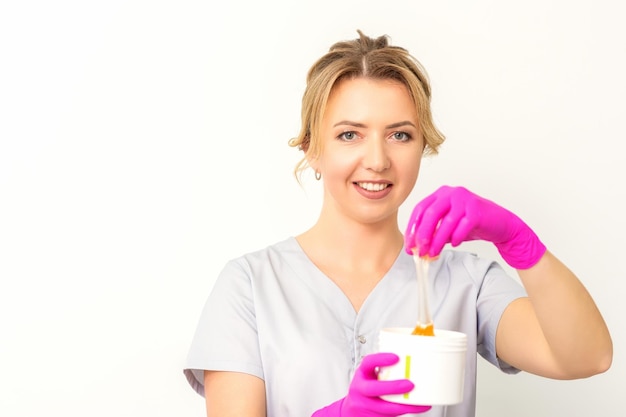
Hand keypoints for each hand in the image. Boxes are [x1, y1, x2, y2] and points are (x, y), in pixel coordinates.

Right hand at [312, 353, 430, 416]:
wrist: (353, 410)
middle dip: (392, 387)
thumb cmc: (366, 388)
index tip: (396, 357)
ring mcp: (366, 404)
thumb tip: (413, 357)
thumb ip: (385, 369)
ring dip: (403, 405)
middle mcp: (361, 389)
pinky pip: (390, 416)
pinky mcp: (373, 416)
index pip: (368, 363)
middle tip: (409, 384)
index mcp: (363, 373)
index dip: (381, 359)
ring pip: (384, 407)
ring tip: (419, 402)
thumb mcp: (370, 375)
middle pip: (373, 388)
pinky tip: (416, 408)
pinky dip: (405, 412)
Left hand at [404, 185, 545, 268]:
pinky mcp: (477, 210)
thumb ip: (433, 232)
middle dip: (422, 235)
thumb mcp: (448, 227)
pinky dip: (456, 237)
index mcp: (441, 194)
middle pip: (430, 214)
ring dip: (437, 241)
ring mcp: (465, 200)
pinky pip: (462, 226)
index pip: (420, 209)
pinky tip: (454, 244)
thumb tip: (416, 246)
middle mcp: (452, 193)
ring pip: (445, 222)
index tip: (409, 245)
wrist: (500, 224)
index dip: (412, 228)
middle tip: (419, 251)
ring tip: (432, 254)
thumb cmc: (472, 225)